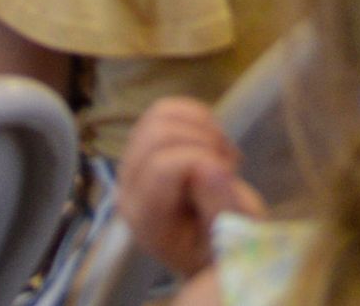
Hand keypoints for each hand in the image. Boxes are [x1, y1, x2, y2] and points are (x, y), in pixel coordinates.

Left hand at [116, 98, 262, 275]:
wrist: (208, 250)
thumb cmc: (220, 248)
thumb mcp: (230, 238)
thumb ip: (221, 207)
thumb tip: (212, 166)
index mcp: (146, 218)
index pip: (162, 166)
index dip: (201, 159)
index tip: (230, 174)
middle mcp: (128, 188)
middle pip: (157, 134)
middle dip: (203, 139)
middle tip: (229, 163)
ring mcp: (132, 165)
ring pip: (160, 115)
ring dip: (202, 125)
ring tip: (223, 152)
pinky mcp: (143, 146)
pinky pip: (165, 109)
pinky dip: (196, 115)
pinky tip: (213, 139)